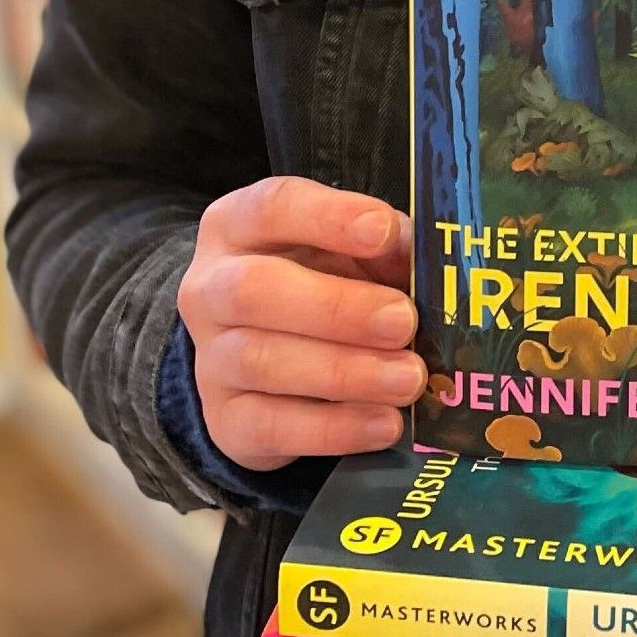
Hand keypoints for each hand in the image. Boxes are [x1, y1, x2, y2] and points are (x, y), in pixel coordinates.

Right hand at [177, 176, 424, 469]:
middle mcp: (211, 288)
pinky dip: (334, 428)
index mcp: (239, 225)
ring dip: (344, 372)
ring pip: (260, 362)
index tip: (383, 230)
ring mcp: (210, 358)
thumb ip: (385, 246)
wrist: (269, 356)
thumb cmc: (324, 280)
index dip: (328, 217)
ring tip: (408, 379)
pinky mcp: (226, 421)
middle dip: (335, 307)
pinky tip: (386, 423)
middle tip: (404, 321)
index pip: (272, 207)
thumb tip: (426, 262)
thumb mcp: (352, 248)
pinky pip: (270, 427)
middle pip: (254, 290)